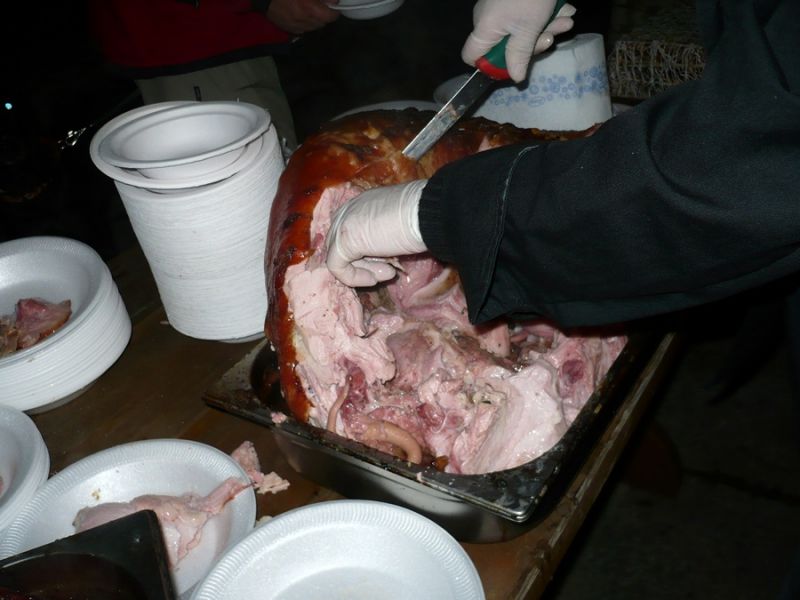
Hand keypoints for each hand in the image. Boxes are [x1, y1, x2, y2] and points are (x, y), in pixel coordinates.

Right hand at [267, 0, 338, 34]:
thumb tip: (334, 1)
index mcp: (309, 9)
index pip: (331, 16)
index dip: (334, 9)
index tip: (333, 4)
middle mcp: (304, 21)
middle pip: (323, 23)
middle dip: (324, 14)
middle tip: (320, 4)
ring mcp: (296, 27)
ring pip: (314, 27)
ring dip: (315, 19)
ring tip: (309, 8)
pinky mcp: (290, 30)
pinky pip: (304, 29)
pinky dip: (306, 22)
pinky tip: (300, 13)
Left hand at [326, 180, 427, 286]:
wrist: (426, 214)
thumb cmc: (420, 218)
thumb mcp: (397, 227)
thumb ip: (383, 236)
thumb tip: (383, 253)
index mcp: (360, 204)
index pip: (353, 234)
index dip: (368, 254)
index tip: (390, 263)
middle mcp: (347, 210)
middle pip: (344, 246)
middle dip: (365, 263)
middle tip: (389, 271)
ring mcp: (342, 224)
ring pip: (340, 257)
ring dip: (364, 271)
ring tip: (389, 273)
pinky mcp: (342, 241)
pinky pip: (337, 267)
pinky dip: (354, 278)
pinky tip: (374, 279)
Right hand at [462, 0, 576, 82]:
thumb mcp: (528, 29)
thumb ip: (519, 56)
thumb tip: (515, 78)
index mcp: (484, 29)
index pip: (471, 56)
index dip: (489, 66)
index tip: (512, 65)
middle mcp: (487, 20)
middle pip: (503, 46)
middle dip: (532, 44)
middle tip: (553, 37)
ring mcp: (501, 8)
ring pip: (520, 30)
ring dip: (546, 28)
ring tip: (566, 20)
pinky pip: (527, 15)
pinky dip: (546, 15)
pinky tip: (564, 10)